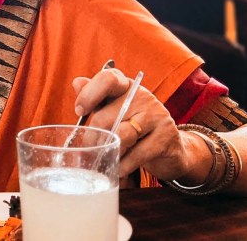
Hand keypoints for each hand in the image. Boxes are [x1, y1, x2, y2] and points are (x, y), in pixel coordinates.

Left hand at [72, 67, 192, 180]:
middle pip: (106, 116)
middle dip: (93, 137)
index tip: (79, 111)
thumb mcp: (113, 109)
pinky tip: (118, 169)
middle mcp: (142, 96)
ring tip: (104, 160)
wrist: (169, 147)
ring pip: (121, 135)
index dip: (89, 94)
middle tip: (89, 150)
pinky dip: (123, 165)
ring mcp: (156, 115)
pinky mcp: (166, 137)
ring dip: (108, 152)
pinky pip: (136, 154)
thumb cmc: (133, 125)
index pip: (108, 79)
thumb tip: (77, 82)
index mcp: (126, 85)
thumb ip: (95, 98)